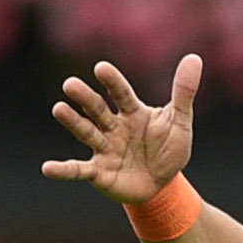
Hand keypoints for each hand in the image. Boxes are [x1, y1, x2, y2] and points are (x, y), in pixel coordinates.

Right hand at [42, 56, 201, 204]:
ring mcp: (104, 148)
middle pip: (97, 109)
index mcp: (132, 112)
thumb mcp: (180, 121)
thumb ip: (183, 91)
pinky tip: (47, 168)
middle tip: (70, 84)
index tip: (102, 68)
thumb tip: (194, 57)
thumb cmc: (169, 149)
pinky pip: (79, 170)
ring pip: (86, 132)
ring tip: (58, 109)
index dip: (112, 82)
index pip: (121, 94)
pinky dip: (64, 170)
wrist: (164, 185)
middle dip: (84, 98)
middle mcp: (113, 127)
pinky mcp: (99, 171)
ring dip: (72, 121)